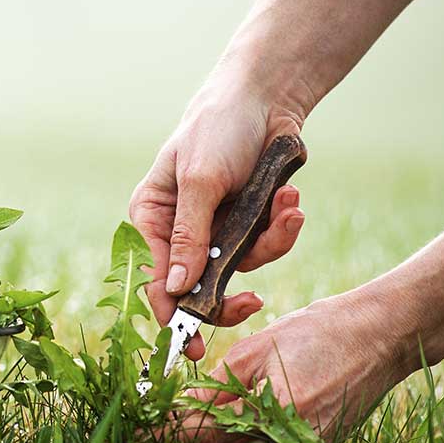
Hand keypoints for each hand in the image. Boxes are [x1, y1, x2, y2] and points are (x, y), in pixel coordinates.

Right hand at [130, 83, 307, 358]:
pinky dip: (283, 228)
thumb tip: (177, 290)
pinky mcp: (248, 226)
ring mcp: (215, 231)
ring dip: (269, 242)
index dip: (169, 313)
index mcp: (151, 219)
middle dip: (228, 296)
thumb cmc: (218, 128)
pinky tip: (292, 201)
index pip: (154, 277)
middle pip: (195, 288)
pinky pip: (265, 248)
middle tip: (251, 308)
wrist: (267, 98)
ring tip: (289, 208)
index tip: (188, 344)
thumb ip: (190, 238)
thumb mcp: (201, 182)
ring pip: (239, 270)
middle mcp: (179, 232)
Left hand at [164, 285, 413, 442]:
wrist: (382, 336)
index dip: (167, 433)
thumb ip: (217, 385)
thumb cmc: (319, 333)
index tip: (137, 431)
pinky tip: (219, 426)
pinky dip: (239, 441)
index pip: (204, 434)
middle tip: (149, 429)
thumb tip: (183, 407)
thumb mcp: (256, 351)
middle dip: (185, 441)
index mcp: (273, 417)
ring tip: (176, 426)